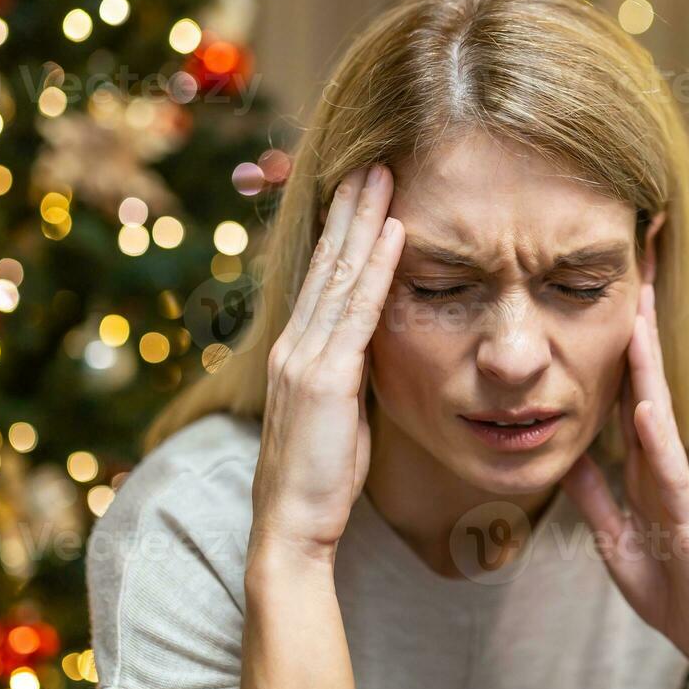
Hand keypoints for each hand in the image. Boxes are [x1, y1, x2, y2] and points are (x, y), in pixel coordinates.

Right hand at [250, 164, 403, 566]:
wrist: (292, 529)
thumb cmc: (322, 479)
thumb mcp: (342, 415)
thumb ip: (354, 374)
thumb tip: (378, 349)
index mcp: (300, 352)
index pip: (324, 278)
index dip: (343, 231)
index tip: (363, 190)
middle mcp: (296, 345)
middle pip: (328, 262)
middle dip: (351, 208)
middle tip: (374, 159)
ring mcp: (306, 358)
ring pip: (340, 275)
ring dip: (365, 220)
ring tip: (385, 174)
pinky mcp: (324, 378)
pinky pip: (357, 311)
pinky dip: (378, 267)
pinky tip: (396, 232)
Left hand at [561, 283, 688, 677]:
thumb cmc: (671, 588)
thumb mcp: (613, 537)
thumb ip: (594, 496)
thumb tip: (563, 455)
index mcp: (641, 468)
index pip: (624, 394)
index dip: (612, 347)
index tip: (602, 297)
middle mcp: (662, 464)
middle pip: (645, 382)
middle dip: (638, 327)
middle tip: (634, 268)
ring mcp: (678, 484)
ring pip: (658, 410)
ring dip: (647, 361)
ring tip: (637, 310)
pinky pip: (667, 469)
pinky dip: (655, 435)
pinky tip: (644, 403)